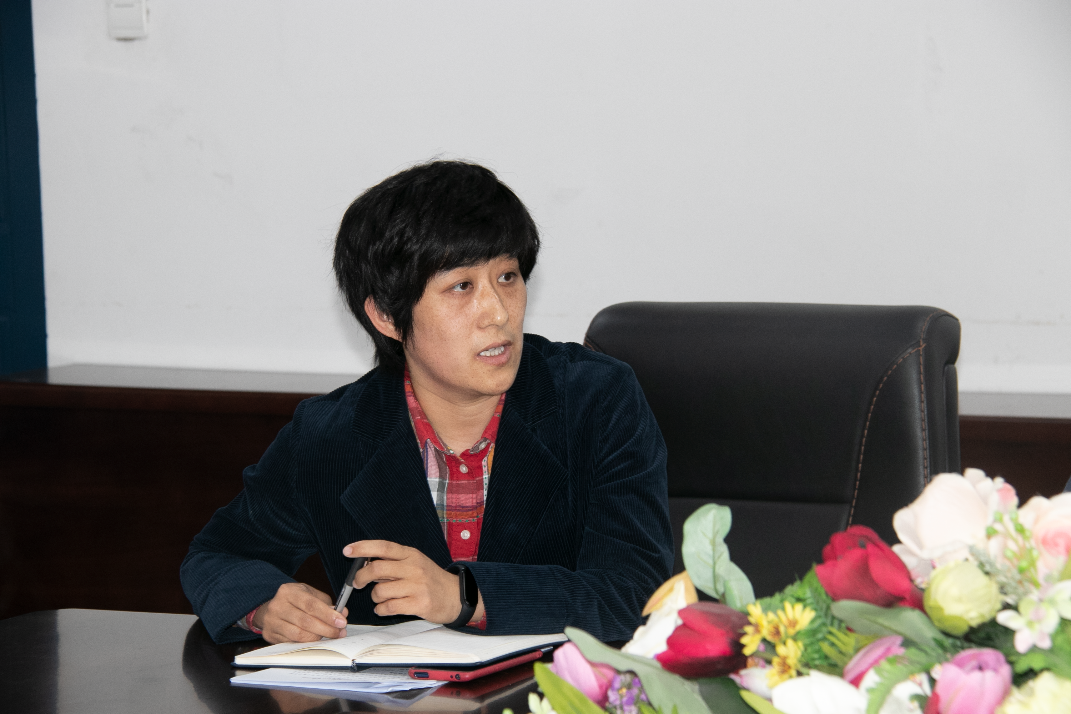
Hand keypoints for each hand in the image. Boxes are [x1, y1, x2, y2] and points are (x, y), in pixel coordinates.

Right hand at [252, 582, 347, 643]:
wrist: (270, 608)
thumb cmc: (294, 601)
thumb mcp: (309, 594)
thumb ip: (326, 603)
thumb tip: (342, 614)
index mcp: (289, 591)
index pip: (311, 604)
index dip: (327, 615)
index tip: (341, 621)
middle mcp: (278, 605)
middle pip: (305, 621)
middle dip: (326, 629)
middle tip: (339, 632)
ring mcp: (272, 621)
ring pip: (299, 634)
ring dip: (317, 637)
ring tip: (329, 635)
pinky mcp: (270, 634)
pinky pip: (292, 642)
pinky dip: (306, 643)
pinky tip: (315, 640)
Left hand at [344, 540, 483, 623]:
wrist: (456, 596)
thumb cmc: (430, 580)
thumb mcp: (415, 563)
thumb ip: (394, 562)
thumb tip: (365, 564)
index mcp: (411, 554)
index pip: (383, 547)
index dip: (363, 548)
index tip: (347, 550)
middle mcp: (414, 568)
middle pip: (377, 569)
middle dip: (361, 577)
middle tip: (358, 583)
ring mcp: (417, 586)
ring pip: (380, 591)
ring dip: (375, 597)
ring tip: (382, 599)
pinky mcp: (419, 604)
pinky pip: (388, 607)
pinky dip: (381, 609)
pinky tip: (385, 608)